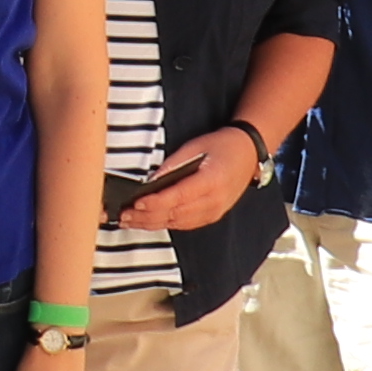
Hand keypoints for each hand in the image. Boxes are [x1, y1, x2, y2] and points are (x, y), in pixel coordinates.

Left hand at [118, 128, 264, 233]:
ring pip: (177, 223)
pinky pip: (184, 224)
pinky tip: (148, 221)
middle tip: (123, 215)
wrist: (248, 155)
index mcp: (211, 181)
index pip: (178, 197)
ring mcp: (213, 212)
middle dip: (146, 216)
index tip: (136, 202)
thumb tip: (151, 179)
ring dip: (151, 223)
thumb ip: (173, 164)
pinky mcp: (210, 216)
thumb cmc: (223, 146)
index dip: (155, 202)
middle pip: (174, 214)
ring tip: (128, 220)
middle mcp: (213, 201)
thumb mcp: (196, 146)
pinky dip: (164, 223)